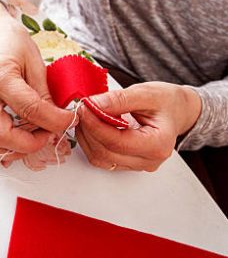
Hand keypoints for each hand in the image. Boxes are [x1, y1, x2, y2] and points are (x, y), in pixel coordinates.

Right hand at [0, 0, 74, 161]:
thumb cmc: (13, 44)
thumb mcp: (36, 62)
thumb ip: (44, 94)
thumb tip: (58, 121)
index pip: (29, 109)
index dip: (55, 121)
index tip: (69, 120)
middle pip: (0, 135)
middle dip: (29, 144)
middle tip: (47, 135)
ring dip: (10, 149)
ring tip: (30, 138)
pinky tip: (10, 140)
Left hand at [76, 82, 201, 170]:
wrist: (176, 110)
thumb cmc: (166, 101)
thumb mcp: (145, 93)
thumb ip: (119, 99)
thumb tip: (93, 105)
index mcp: (158, 144)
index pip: (117, 142)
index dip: (95, 125)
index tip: (84, 108)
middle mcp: (149, 160)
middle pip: (106, 152)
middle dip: (88, 130)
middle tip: (81, 109)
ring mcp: (138, 164)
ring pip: (100, 158)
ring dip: (87, 137)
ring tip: (85, 116)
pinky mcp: (127, 163)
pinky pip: (102, 158)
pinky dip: (91, 142)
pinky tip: (91, 126)